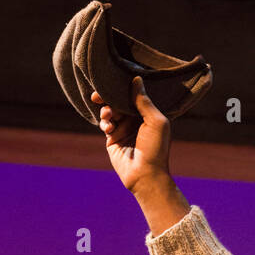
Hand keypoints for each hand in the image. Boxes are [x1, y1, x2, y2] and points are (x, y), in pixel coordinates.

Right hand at [91, 76, 171, 192]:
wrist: (145, 175)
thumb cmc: (156, 149)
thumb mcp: (155, 122)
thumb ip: (145, 101)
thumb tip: (136, 79)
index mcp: (148, 114)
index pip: (133, 95)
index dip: (122, 87)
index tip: (111, 81)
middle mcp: (136, 119)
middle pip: (118, 101)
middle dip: (108, 97)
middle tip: (98, 95)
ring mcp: (123, 128)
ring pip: (109, 111)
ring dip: (106, 110)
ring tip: (108, 115)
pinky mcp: (113, 138)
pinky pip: (105, 124)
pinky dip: (105, 122)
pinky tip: (109, 127)